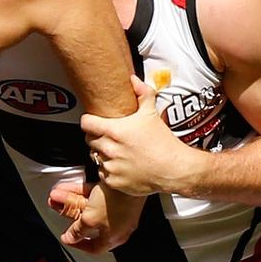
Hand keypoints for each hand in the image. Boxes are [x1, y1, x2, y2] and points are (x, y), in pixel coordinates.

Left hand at [49, 182, 144, 253]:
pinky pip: (93, 195)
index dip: (79, 244)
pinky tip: (66, 187)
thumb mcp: (90, 220)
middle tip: (55, 207)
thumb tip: (70, 238)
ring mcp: (116, 208)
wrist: (132, 178)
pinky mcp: (115, 193)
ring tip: (56, 195)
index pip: (95, 248)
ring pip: (88, 206)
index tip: (68, 238)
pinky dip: (79, 192)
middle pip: (87, 223)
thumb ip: (78, 231)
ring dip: (70, 201)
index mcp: (114, 237)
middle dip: (69, 214)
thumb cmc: (116, 203)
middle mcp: (116, 224)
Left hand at [82, 75, 199, 196]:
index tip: (94, 121)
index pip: (86, 123)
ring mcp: (110, 167)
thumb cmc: (163, 142)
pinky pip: (102, 174)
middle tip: (110, 137)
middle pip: (89, 140)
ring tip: (117, 152)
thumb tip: (133, 79)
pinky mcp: (114, 182)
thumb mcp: (152, 113)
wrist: (174, 168)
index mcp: (114, 131)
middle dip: (97, 137)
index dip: (89, 121)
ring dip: (102, 154)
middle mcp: (109, 149)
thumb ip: (142, 93)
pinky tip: (122, 166)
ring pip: (95, 157)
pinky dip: (109, 171)